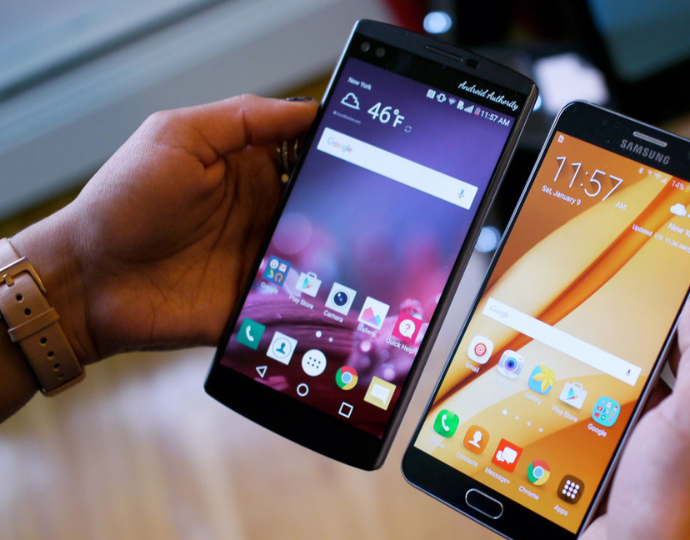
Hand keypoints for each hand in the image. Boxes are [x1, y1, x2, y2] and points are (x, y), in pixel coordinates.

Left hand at [13, 95, 317, 363]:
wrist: (88, 281)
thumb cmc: (121, 205)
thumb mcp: (176, 137)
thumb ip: (244, 118)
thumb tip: (308, 109)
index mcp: (248, 168)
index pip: (308, 152)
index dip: (333, 149)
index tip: (354, 149)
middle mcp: (262, 212)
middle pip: (322, 204)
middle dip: (337, 205)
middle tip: (337, 206)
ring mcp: (262, 257)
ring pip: (321, 252)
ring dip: (328, 249)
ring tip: (314, 246)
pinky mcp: (258, 301)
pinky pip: (303, 297)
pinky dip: (316, 292)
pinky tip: (314, 284)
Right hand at [582, 292, 689, 539]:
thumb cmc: (682, 510)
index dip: (672, 319)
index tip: (641, 291)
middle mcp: (687, 435)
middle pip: (650, 372)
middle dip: (621, 357)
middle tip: (594, 337)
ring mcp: (648, 457)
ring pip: (614, 402)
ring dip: (592, 392)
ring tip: (571, 379)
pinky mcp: (613, 476)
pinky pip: (590, 434)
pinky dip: (574, 424)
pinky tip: (559, 418)